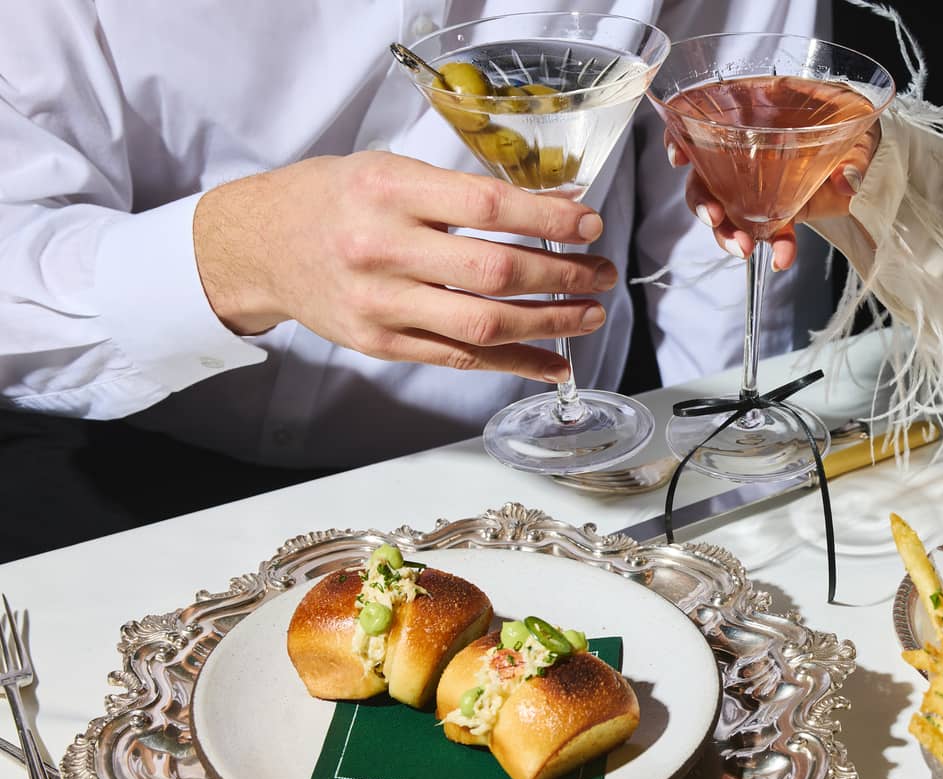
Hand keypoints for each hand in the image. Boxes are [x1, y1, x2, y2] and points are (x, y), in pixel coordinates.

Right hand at [193, 151, 617, 381]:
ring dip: (550, 321)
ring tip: (590, 312)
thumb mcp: (390, 171)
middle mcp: (382, 249)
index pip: (488, 207)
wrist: (259, 245)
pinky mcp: (382, 344)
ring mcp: (381, 304)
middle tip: (602, 272)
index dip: (550, 219)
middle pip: (495, 271)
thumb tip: (552, 210)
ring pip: (484, 323)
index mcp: (389, 191)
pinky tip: (554, 361)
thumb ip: (462, 192)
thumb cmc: (333, 199)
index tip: (590, 224)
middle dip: (563, 274)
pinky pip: (461, 359)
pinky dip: (515, 362)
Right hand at [667, 120, 880, 268]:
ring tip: (743, 248)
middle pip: (704, 174)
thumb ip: (854, 149)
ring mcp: (758, 181)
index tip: (680, 158)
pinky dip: (771, 245)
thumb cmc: (856, 117)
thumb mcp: (859, 118)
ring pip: (725, 208)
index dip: (681, 136)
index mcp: (756, 108)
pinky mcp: (777, 207)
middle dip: (702, 201)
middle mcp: (746, 145)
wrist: (873, 151)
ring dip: (727, 231)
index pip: (703, 117)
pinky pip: (765, 229)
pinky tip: (780, 258)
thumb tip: (846, 181)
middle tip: (715, 218)